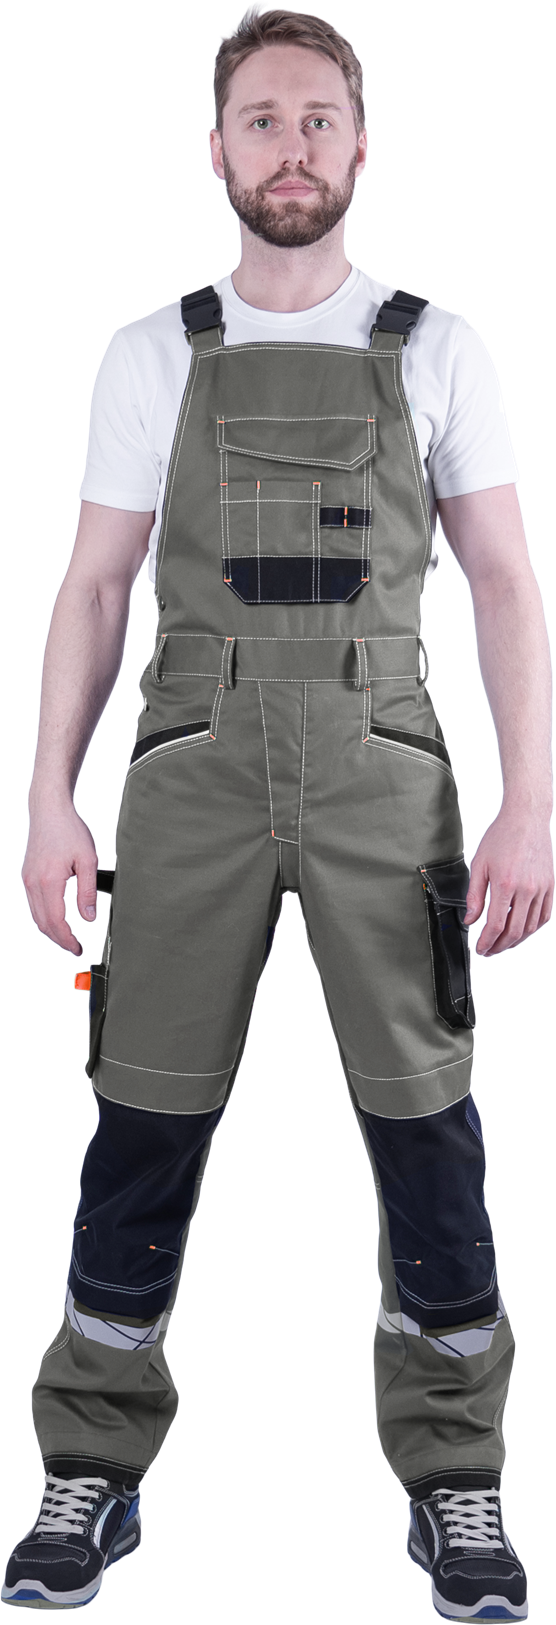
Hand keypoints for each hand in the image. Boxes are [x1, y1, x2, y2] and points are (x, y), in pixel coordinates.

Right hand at [22, 801, 98, 956]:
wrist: (49, 810)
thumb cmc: (70, 830)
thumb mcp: (88, 861)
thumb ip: (88, 892)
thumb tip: (89, 918)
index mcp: (49, 881)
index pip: (56, 922)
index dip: (67, 940)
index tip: (78, 949)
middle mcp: (33, 883)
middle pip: (43, 923)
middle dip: (58, 940)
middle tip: (74, 948)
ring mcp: (27, 880)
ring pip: (36, 916)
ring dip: (51, 930)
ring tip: (67, 937)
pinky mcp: (27, 875)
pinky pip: (33, 904)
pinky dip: (45, 917)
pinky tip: (57, 918)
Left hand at [463, 804, 554, 954]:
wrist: (527, 818)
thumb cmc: (501, 836)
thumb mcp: (480, 864)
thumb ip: (474, 896)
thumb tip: (470, 920)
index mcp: (506, 884)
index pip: (496, 926)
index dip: (487, 942)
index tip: (480, 949)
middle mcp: (527, 889)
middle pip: (515, 931)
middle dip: (500, 946)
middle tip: (490, 951)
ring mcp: (541, 888)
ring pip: (531, 927)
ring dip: (517, 940)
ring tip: (504, 944)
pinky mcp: (550, 885)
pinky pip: (545, 915)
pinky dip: (534, 928)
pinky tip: (523, 930)